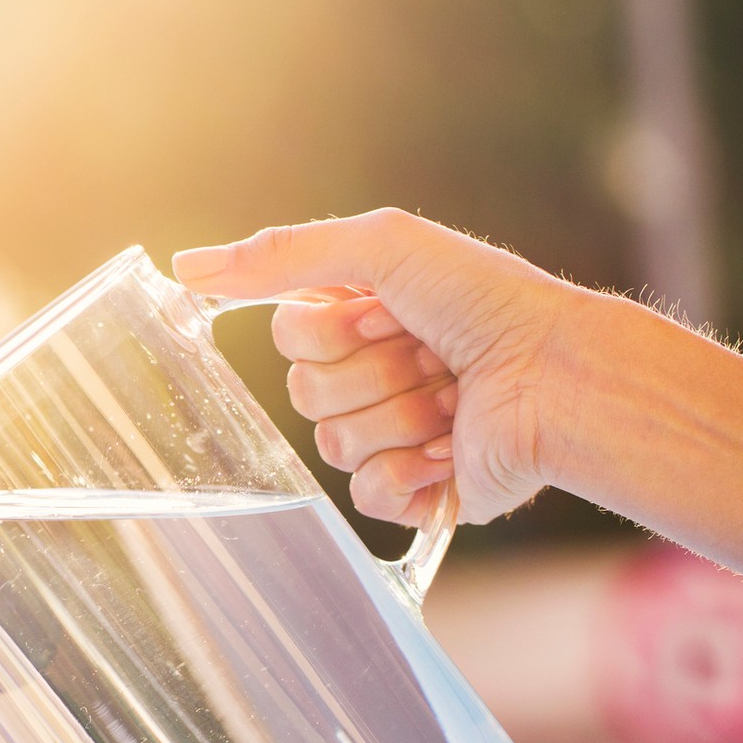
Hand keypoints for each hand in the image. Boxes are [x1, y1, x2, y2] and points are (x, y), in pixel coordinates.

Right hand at [173, 208, 593, 526]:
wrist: (559, 377)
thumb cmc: (488, 301)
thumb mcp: (383, 245)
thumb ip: (283, 253)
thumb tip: (184, 268)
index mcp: (361, 320)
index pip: (287, 336)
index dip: (332, 328)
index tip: (389, 311)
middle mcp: (372, 378)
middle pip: (303, 394)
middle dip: (371, 372)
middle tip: (430, 354)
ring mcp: (392, 438)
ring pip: (333, 445)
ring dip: (399, 416)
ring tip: (454, 399)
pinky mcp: (415, 493)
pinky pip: (364, 497)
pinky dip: (409, 470)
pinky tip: (451, 448)